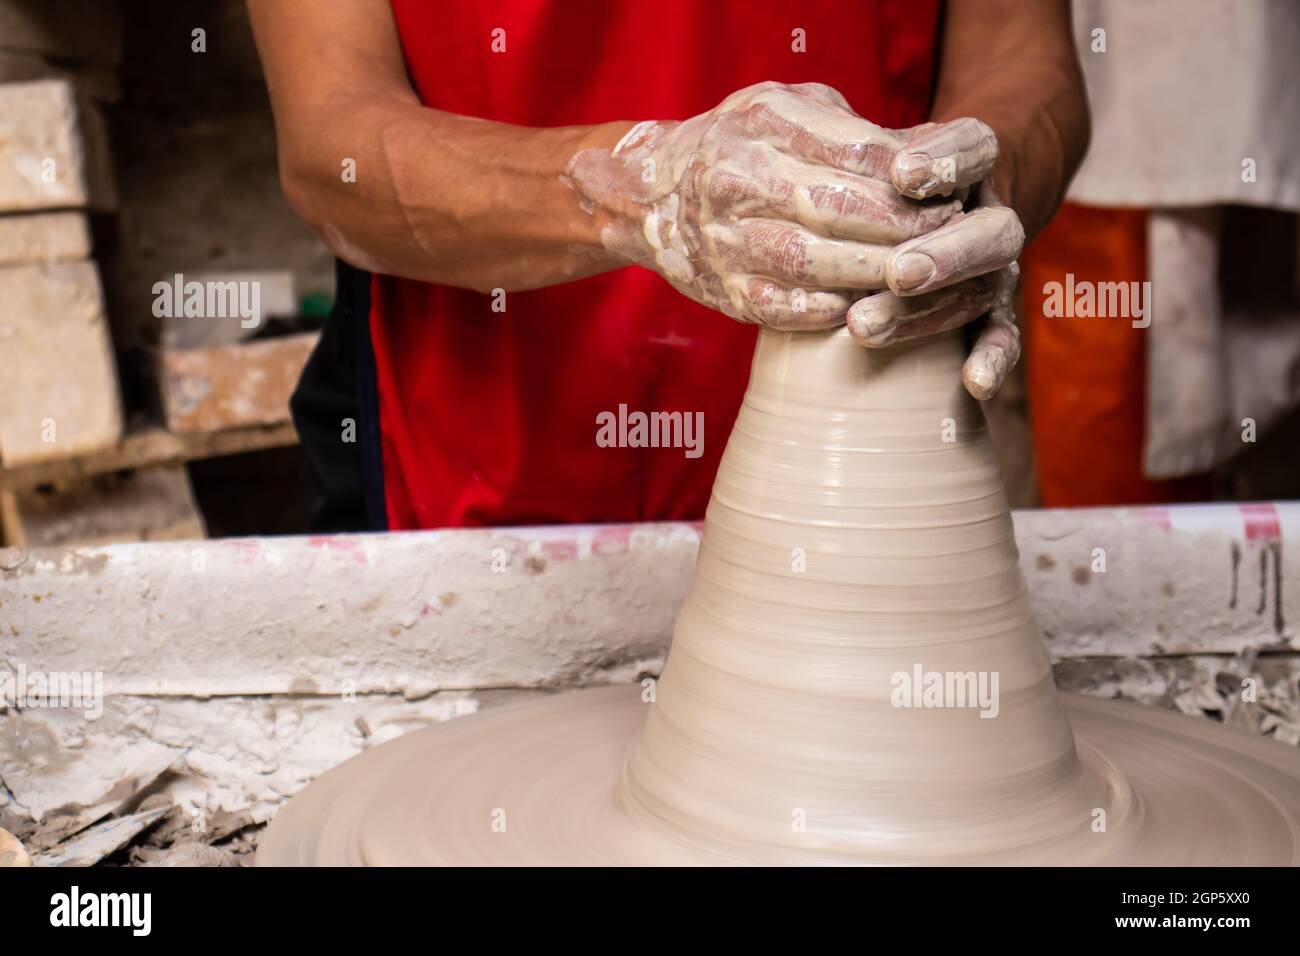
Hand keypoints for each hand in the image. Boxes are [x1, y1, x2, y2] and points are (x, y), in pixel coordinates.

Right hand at [565, 81, 1006, 332]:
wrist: (650, 196)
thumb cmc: (739, 145)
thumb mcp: (788, 110)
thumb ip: (852, 130)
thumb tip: (931, 154)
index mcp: (763, 124)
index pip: (857, 154)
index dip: (912, 180)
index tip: (952, 194)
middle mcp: (739, 180)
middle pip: (843, 211)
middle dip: (907, 230)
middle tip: (951, 241)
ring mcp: (728, 241)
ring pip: (819, 265)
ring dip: (879, 276)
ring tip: (920, 276)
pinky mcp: (727, 292)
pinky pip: (789, 309)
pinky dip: (835, 311)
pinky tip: (868, 306)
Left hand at [846, 167, 1023, 399]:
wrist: (933, 208)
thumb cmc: (883, 177)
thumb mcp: (871, 152)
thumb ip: (853, 146)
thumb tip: (798, 138)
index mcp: (971, 166)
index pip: (976, 148)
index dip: (947, 159)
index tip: (903, 174)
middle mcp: (990, 217)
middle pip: (992, 231)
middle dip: (944, 254)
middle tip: (897, 273)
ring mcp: (992, 269)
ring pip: (979, 289)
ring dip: (927, 311)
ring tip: (865, 325)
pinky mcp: (991, 314)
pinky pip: (999, 338)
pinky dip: (991, 360)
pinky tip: (974, 382)